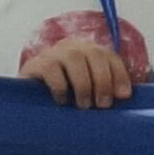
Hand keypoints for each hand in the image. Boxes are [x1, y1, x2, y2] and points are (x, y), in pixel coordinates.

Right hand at [21, 39, 140, 109]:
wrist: (27, 106)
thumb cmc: (64, 102)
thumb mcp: (88, 96)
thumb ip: (104, 94)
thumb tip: (126, 99)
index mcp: (87, 53)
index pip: (109, 55)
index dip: (119, 74)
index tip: (124, 96)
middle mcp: (71, 47)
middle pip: (94, 53)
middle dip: (103, 80)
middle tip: (103, 105)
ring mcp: (52, 53)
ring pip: (73, 57)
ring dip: (83, 83)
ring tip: (84, 105)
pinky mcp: (34, 64)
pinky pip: (50, 68)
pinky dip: (60, 85)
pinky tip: (62, 100)